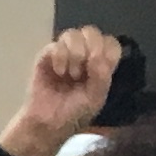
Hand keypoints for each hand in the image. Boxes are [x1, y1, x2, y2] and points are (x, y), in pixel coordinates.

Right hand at [9, 27, 123, 155]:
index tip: (99, 70)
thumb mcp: (96, 97)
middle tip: (83, 72)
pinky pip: (54, 45)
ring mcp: (63, 54)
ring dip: (74, 55)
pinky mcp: (45, 57)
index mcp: (100, 63)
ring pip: (72, 34)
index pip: (110, 42)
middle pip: (91, 32)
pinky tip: (59, 73)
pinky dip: (59, 58)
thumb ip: (101, 76)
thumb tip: (96, 54)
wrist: (49, 124)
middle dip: (89, 50)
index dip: (106, 51)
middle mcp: (82, 54)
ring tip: (70, 74)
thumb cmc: (75, 112)